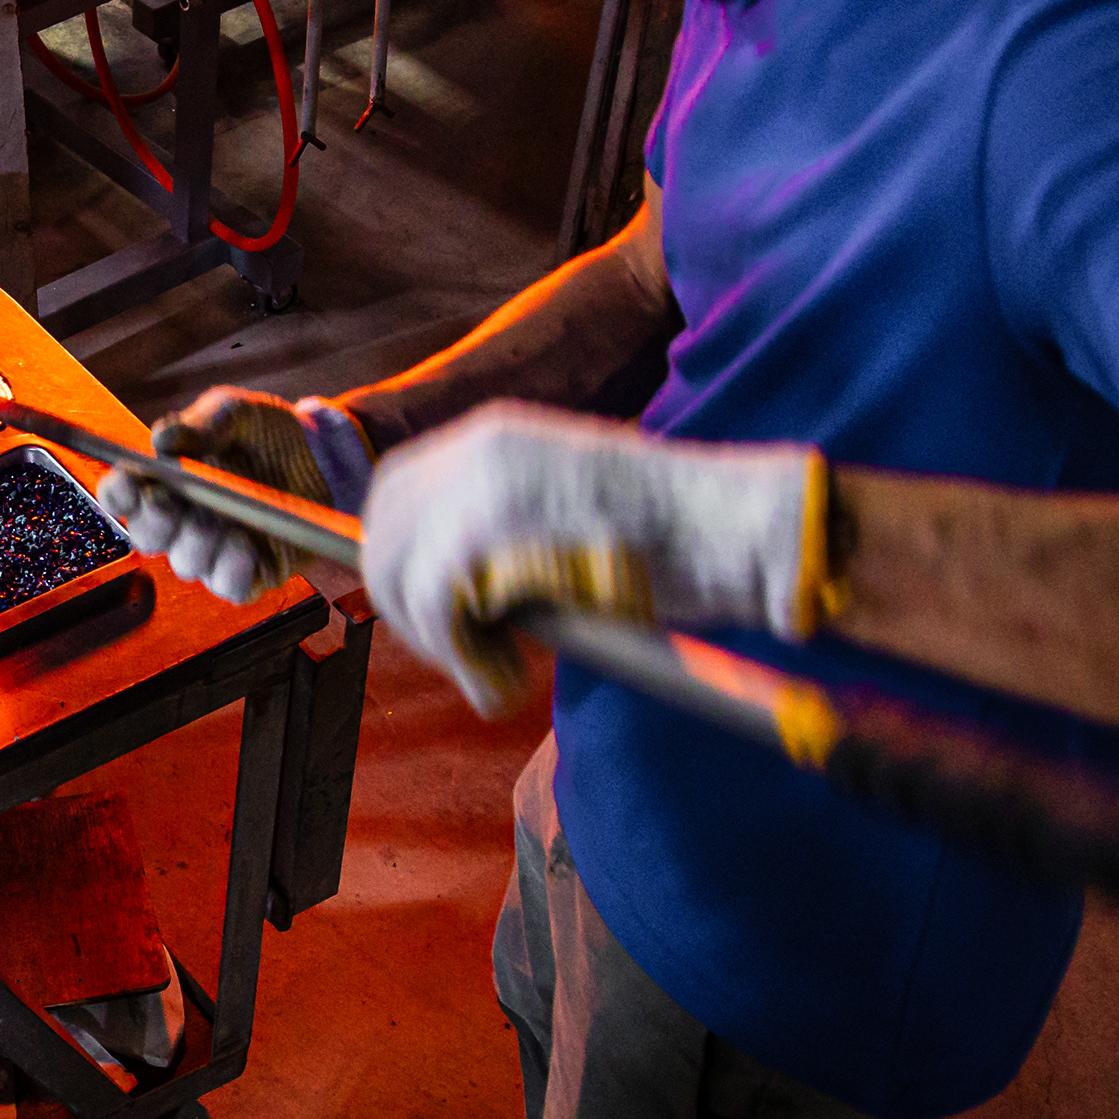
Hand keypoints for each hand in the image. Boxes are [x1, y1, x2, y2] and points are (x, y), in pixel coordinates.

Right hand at [95, 387, 351, 604]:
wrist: (326, 456)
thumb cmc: (270, 433)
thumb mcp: (235, 413)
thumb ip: (201, 424)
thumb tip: (161, 439)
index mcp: (168, 482)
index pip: (124, 495)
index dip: (118, 492)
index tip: (128, 480)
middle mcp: (184, 521)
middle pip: (148, 536)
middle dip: (154, 521)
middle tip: (168, 502)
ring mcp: (216, 550)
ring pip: (187, 564)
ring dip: (196, 543)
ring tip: (217, 520)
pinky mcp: (253, 573)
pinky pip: (230, 586)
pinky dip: (231, 569)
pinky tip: (244, 544)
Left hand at [358, 403, 834, 712]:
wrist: (735, 528)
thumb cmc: (676, 540)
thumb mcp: (566, 511)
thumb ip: (500, 531)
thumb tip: (449, 588)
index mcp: (494, 435)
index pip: (397, 491)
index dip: (403, 558)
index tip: (437, 613)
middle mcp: (476, 447)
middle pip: (384, 532)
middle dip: (407, 606)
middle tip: (467, 654)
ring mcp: (477, 485)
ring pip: (399, 576)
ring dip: (440, 642)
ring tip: (501, 673)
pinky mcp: (486, 532)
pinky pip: (434, 610)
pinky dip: (462, 660)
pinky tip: (507, 683)